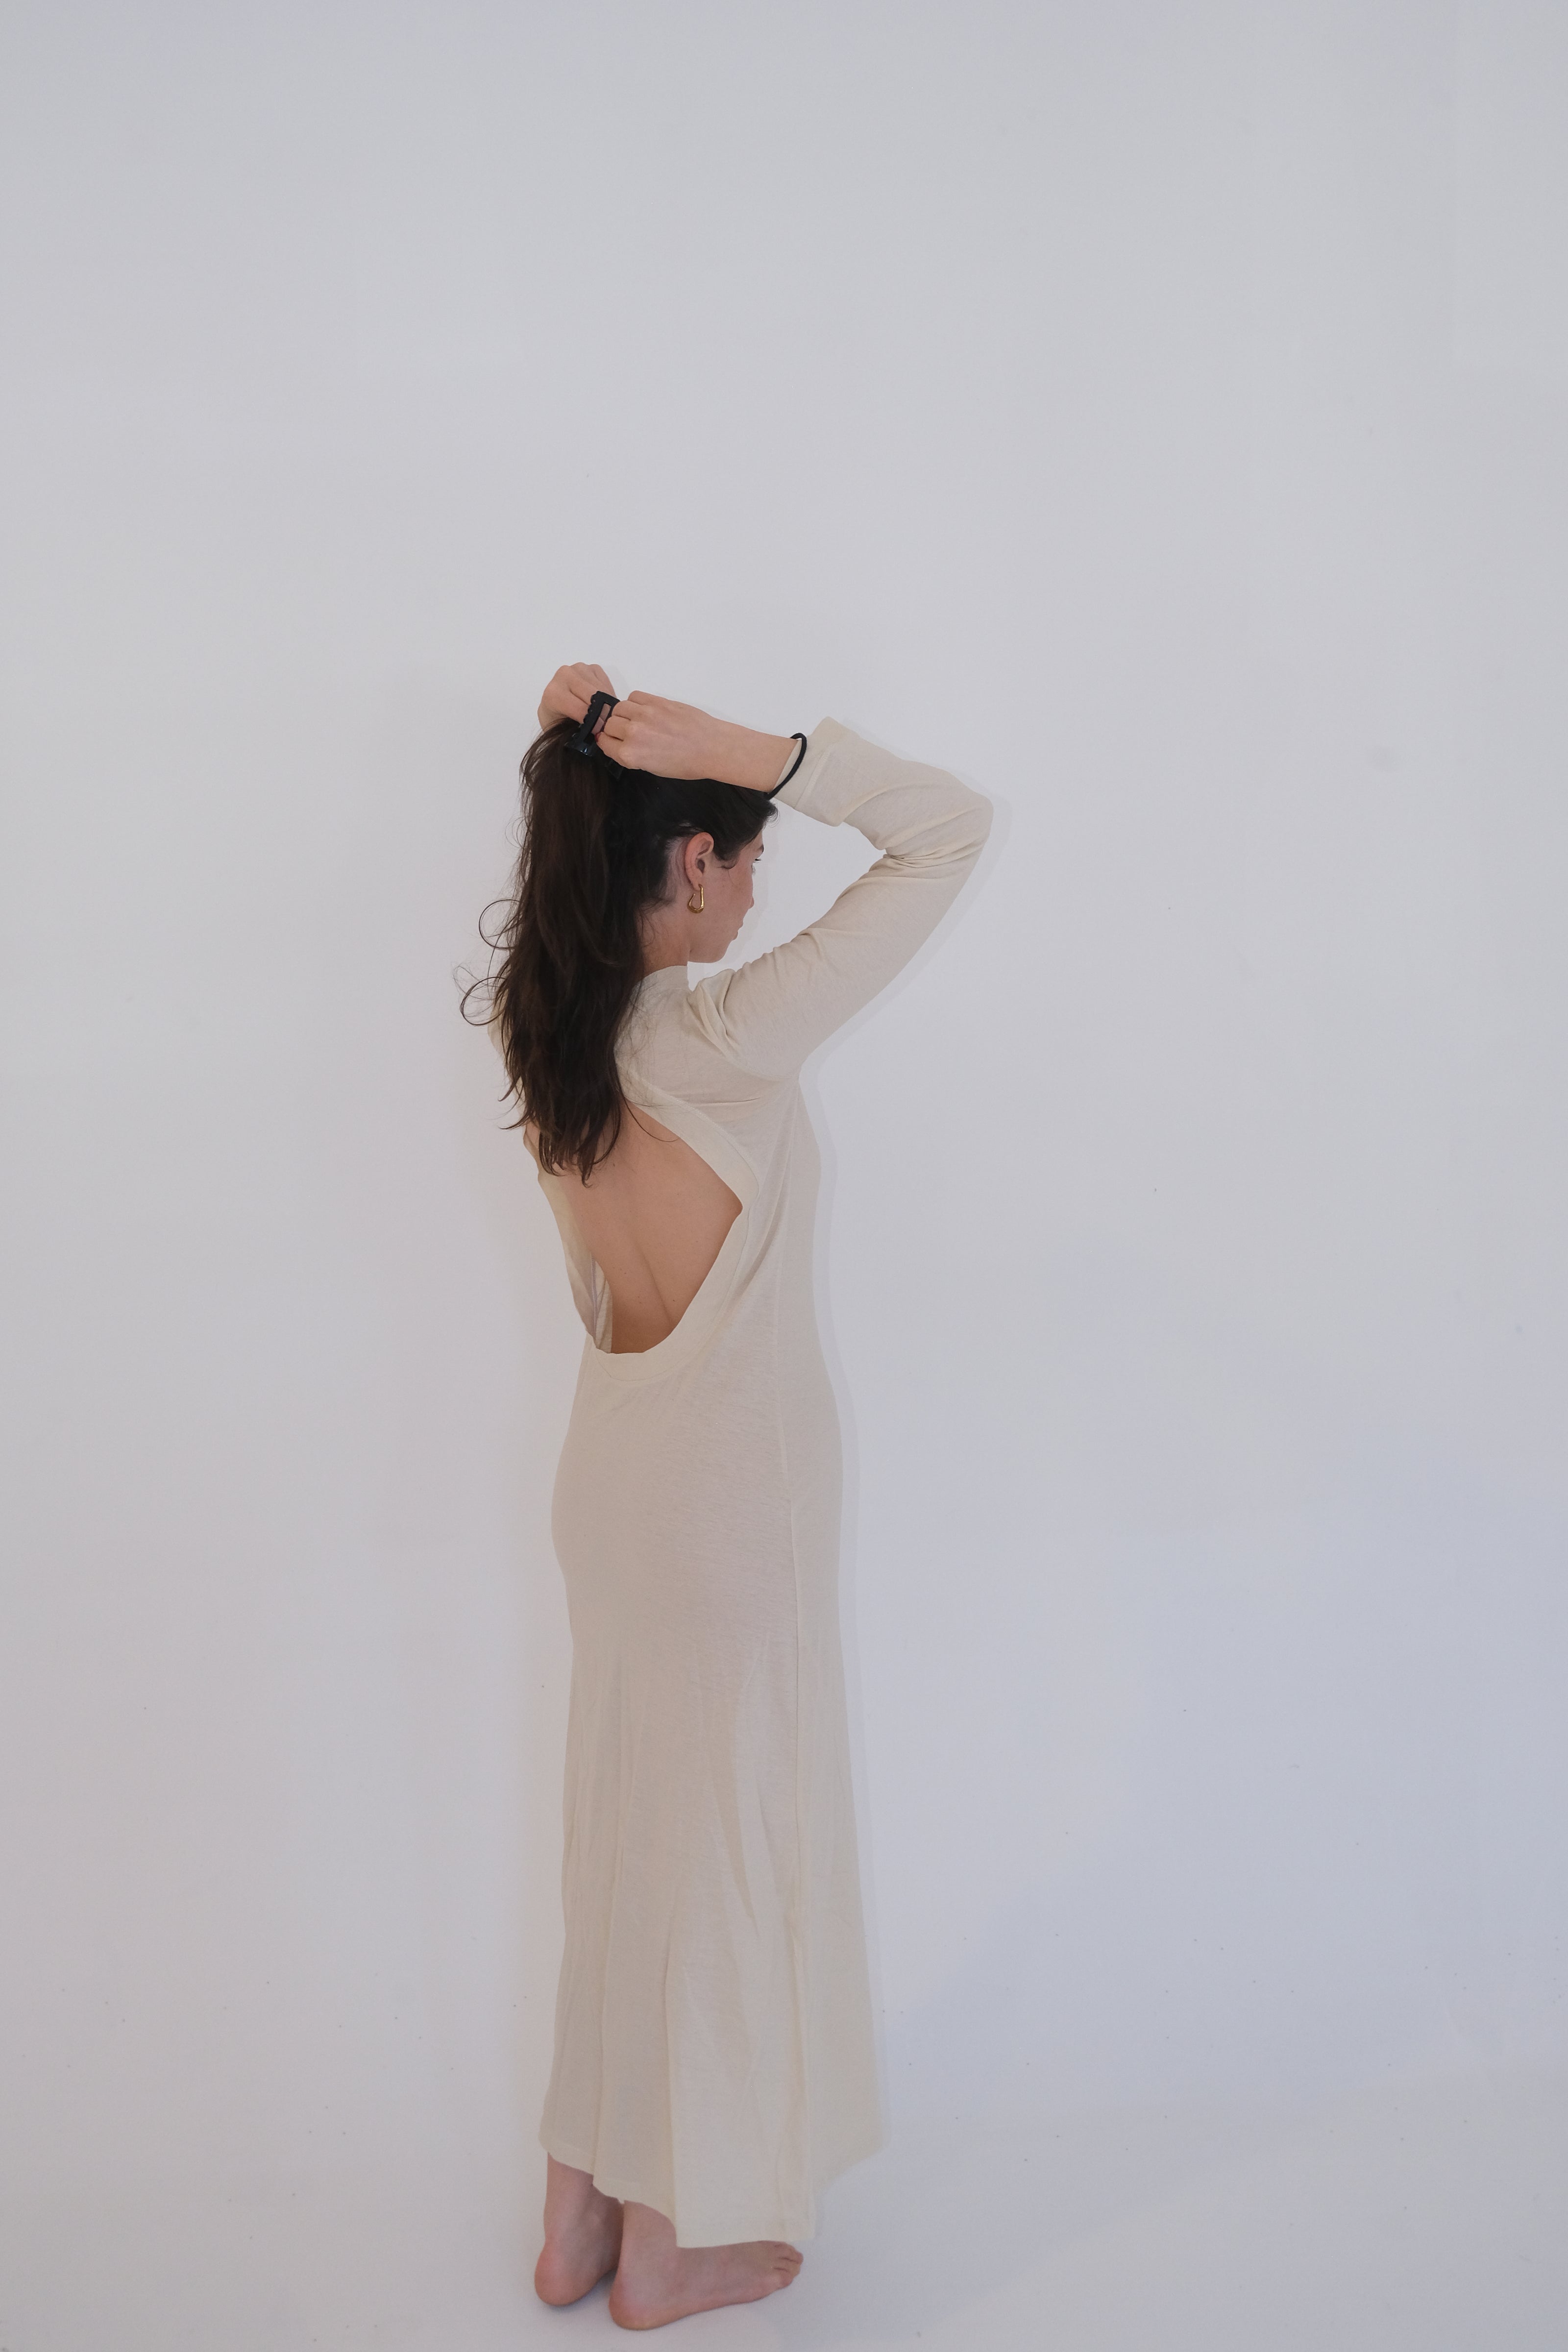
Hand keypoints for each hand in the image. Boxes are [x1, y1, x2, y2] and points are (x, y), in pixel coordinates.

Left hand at [537, 662, 615, 734]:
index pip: (581, 708)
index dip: (593, 723)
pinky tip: (601, 704)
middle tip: (606, 727)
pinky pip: (607, 683)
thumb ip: (575, 733)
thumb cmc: (556, 722)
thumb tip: (595, 735)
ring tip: (603, 717)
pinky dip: (608, 696)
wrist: (553, 708)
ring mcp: (579, 668)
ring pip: (602, 689)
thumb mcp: (560, 733)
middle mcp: (564, 675)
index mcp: (553, 693)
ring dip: (606, 705)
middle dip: (603, 713)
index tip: (599, 732)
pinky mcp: (592, 668)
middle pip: (594, 696)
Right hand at [596, 693, 792, 792]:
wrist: (710, 747)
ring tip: (637, 720)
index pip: (604, 743)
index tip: (614, 741)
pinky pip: (634, 696)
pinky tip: (646, 711)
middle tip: (629, 732)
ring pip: (619, 708)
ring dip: (624, 714)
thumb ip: (631, 755)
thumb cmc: (686, 763)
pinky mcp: (655, 701)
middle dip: (616, 729)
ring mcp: (644, 715)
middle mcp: (633, 733)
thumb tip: (618, 742)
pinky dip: (636, 703)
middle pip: (609, 724)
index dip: (608, 742)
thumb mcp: (653, 768)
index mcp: (630, 755)